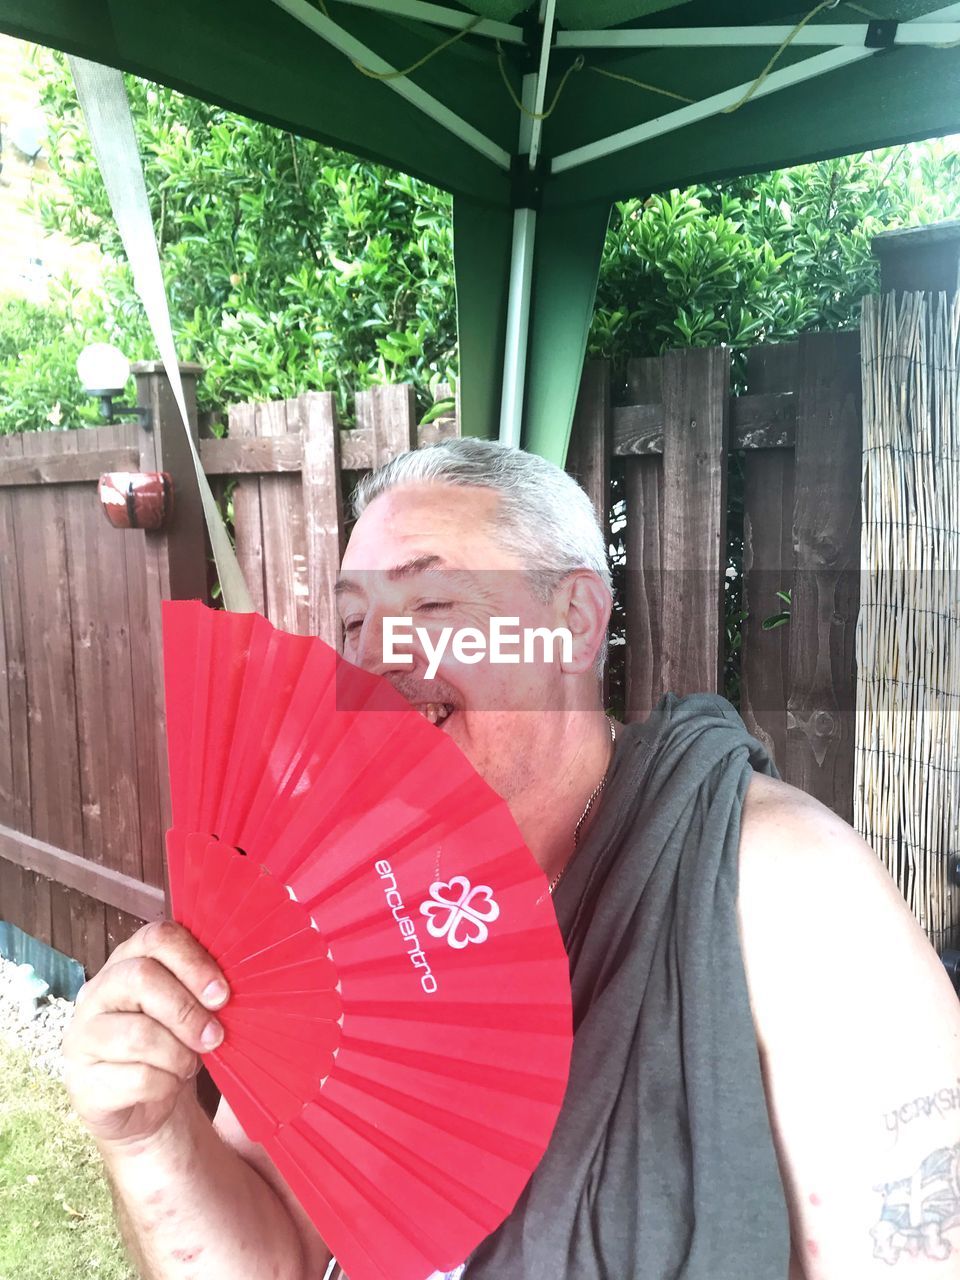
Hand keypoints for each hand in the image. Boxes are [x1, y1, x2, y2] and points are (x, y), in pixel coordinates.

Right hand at [62, 920, 229, 1149]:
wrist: (145, 1104)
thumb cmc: (172, 1044)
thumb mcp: (189, 1009)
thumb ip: (202, 990)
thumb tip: (229, 990)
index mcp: (127, 962)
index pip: (156, 937)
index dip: (193, 962)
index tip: (222, 994)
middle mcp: (97, 993)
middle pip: (141, 978)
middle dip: (188, 1010)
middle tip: (214, 1036)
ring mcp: (82, 1037)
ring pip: (138, 1034)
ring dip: (179, 1054)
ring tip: (188, 1064)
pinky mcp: (82, 1082)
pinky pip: (136, 1078)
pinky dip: (166, 1084)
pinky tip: (168, 1084)